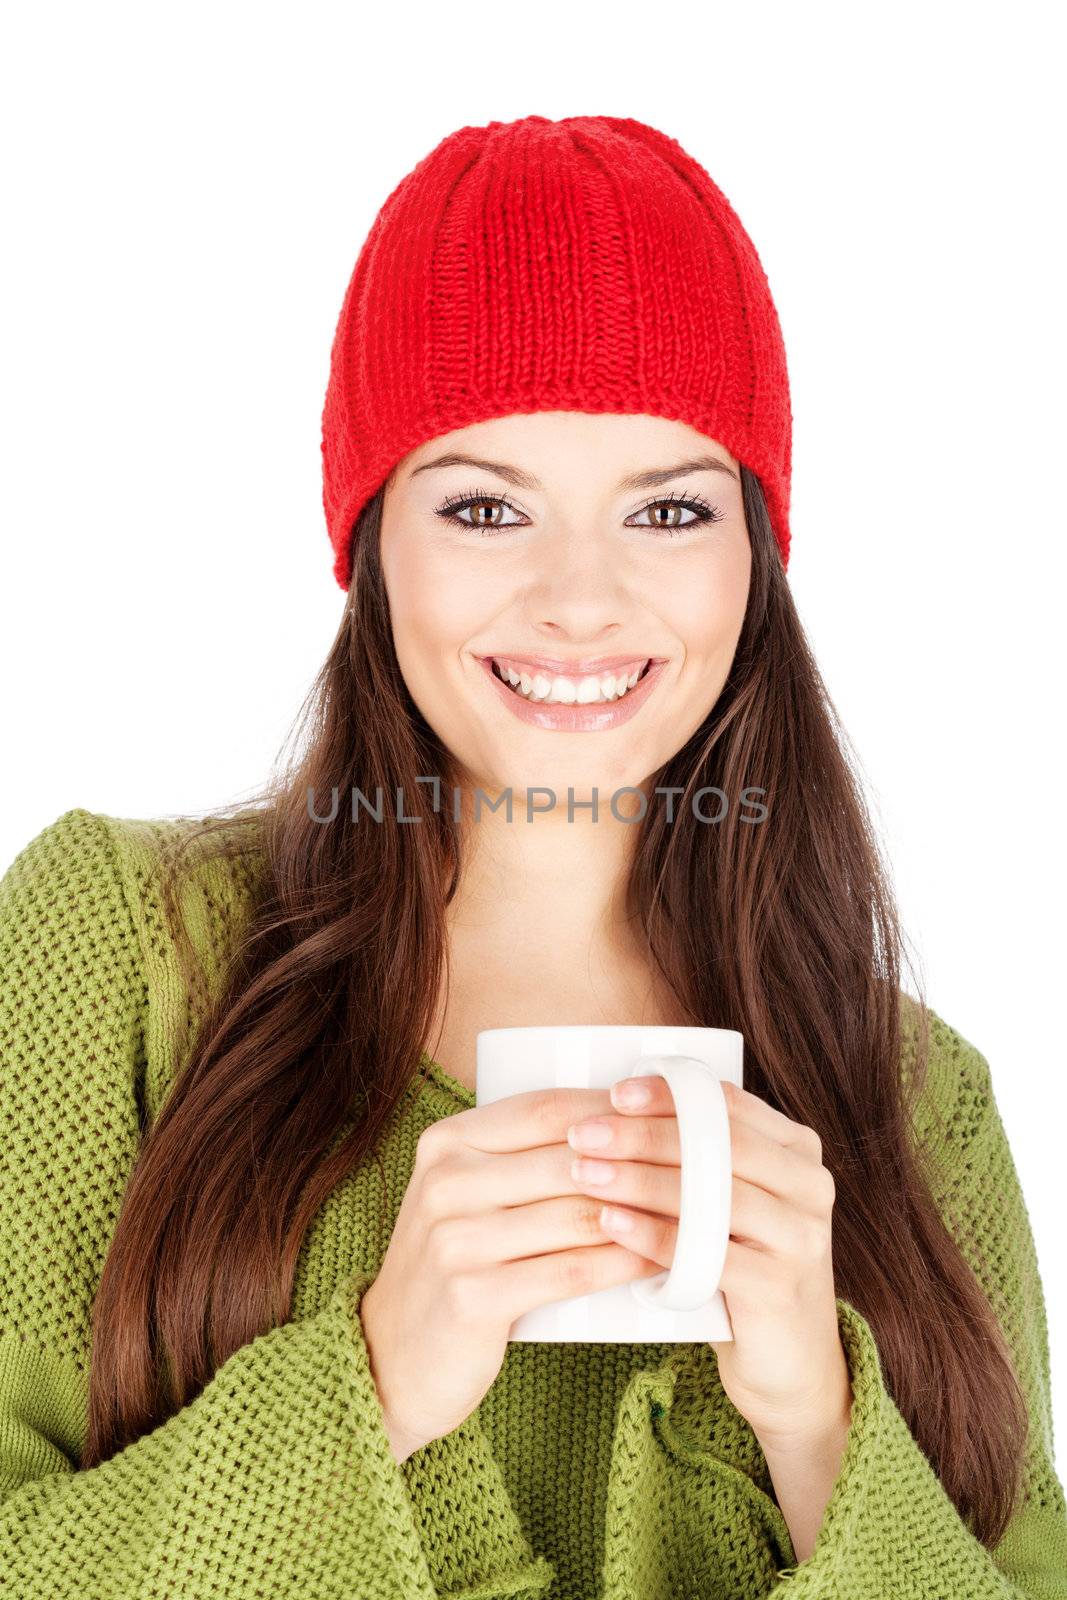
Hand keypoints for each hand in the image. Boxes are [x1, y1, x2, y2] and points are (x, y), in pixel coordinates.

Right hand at [360, 1086, 663, 1460]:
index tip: (673, 1111)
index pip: (545, 1108)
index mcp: (446, 1143)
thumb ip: (522, 1159)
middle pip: (569, 1158)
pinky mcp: (473, 1296)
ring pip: (577, 1214)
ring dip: (646, 1213)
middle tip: (704, 1164)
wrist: (390, 1357)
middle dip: (642, 1159)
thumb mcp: (469, 1197)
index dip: (614, 1107)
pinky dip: (623, 1264)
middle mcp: (446, 1182)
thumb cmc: (455, 1266)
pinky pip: (569, 1271)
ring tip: (697, 1212)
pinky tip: (661, 1260)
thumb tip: (625, 1120)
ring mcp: (455, 1239)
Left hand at [566, 1074, 852, 1448]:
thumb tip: (613, 1107)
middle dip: (644, 1134)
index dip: (669, 1094)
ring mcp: (801, 1238)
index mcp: (796, 1149)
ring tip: (584, 1173)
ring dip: (640, 1179)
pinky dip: (653, 1235)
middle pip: (718, 1143)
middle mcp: (809, 1186)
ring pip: (712, 1194)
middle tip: (584, 1134)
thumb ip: (697, 1155)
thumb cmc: (739, 1264)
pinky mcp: (780, 1289)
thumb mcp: (727, 1201)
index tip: (614, 1093)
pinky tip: (610, 1222)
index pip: (728, 1103)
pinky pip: (708, 1253)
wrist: (788, 1362)